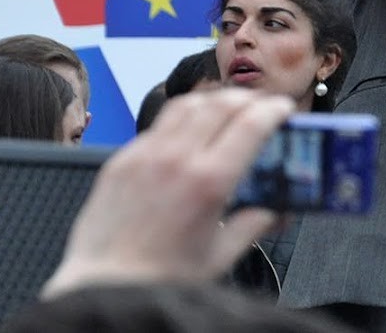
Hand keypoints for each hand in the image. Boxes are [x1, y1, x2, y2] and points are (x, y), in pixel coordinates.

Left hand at [40, 88, 294, 298]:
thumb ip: (254, 225)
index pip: (251, 124)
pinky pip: (157, 125)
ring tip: (225, 110)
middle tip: (259, 107)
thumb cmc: (158, 277)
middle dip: (248, 99)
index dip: (273, 110)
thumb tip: (276, 211)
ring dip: (213, 101)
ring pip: (187, 104)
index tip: (282, 109)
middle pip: (221, 103)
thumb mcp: (220, 255)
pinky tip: (187, 135)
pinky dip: (181, 120)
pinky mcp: (121, 160)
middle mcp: (176, 159)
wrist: (103, 286)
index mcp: (208, 182)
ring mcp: (145, 155)